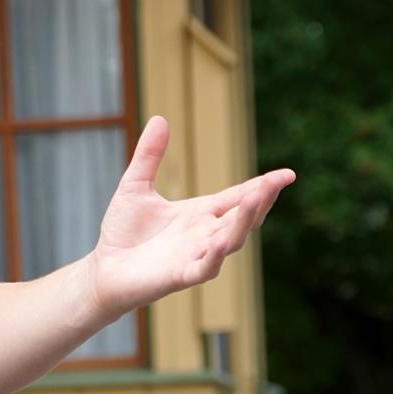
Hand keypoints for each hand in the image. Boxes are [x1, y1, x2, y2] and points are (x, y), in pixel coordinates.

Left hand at [85, 116, 294, 318]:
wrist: (104, 269)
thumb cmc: (123, 232)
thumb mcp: (135, 186)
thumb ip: (149, 155)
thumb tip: (160, 118)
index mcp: (200, 213)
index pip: (238, 197)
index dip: (263, 187)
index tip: (288, 173)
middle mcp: (205, 234)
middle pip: (242, 218)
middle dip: (260, 201)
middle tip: (276, 182)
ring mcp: (196, 256)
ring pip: (230, 241)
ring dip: (242, 223)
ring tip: (253, 201)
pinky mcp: (180, 276)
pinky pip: (204, 268)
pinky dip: (213, 257)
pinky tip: (219, 243)